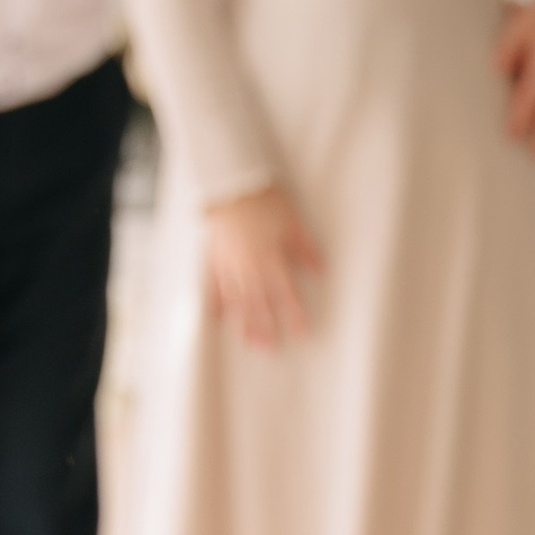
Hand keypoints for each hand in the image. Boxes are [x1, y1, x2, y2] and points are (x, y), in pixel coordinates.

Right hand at [202, 184, 321, 346]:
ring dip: (244, 322)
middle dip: (266, 327)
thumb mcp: (292, 222)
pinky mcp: (214, 257)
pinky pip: (214, 285)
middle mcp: (250, 267)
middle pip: (259, 303)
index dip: (293, 315)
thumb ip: (304, 248)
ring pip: (238, 300)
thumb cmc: (265, 201)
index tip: (301, 333)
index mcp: (271, 259)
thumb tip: (320, 270)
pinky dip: (217, 303)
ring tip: (249, 341)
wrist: (230, 185)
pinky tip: (219, 319)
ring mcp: (229, 264)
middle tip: (270, 349)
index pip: (286, 294)